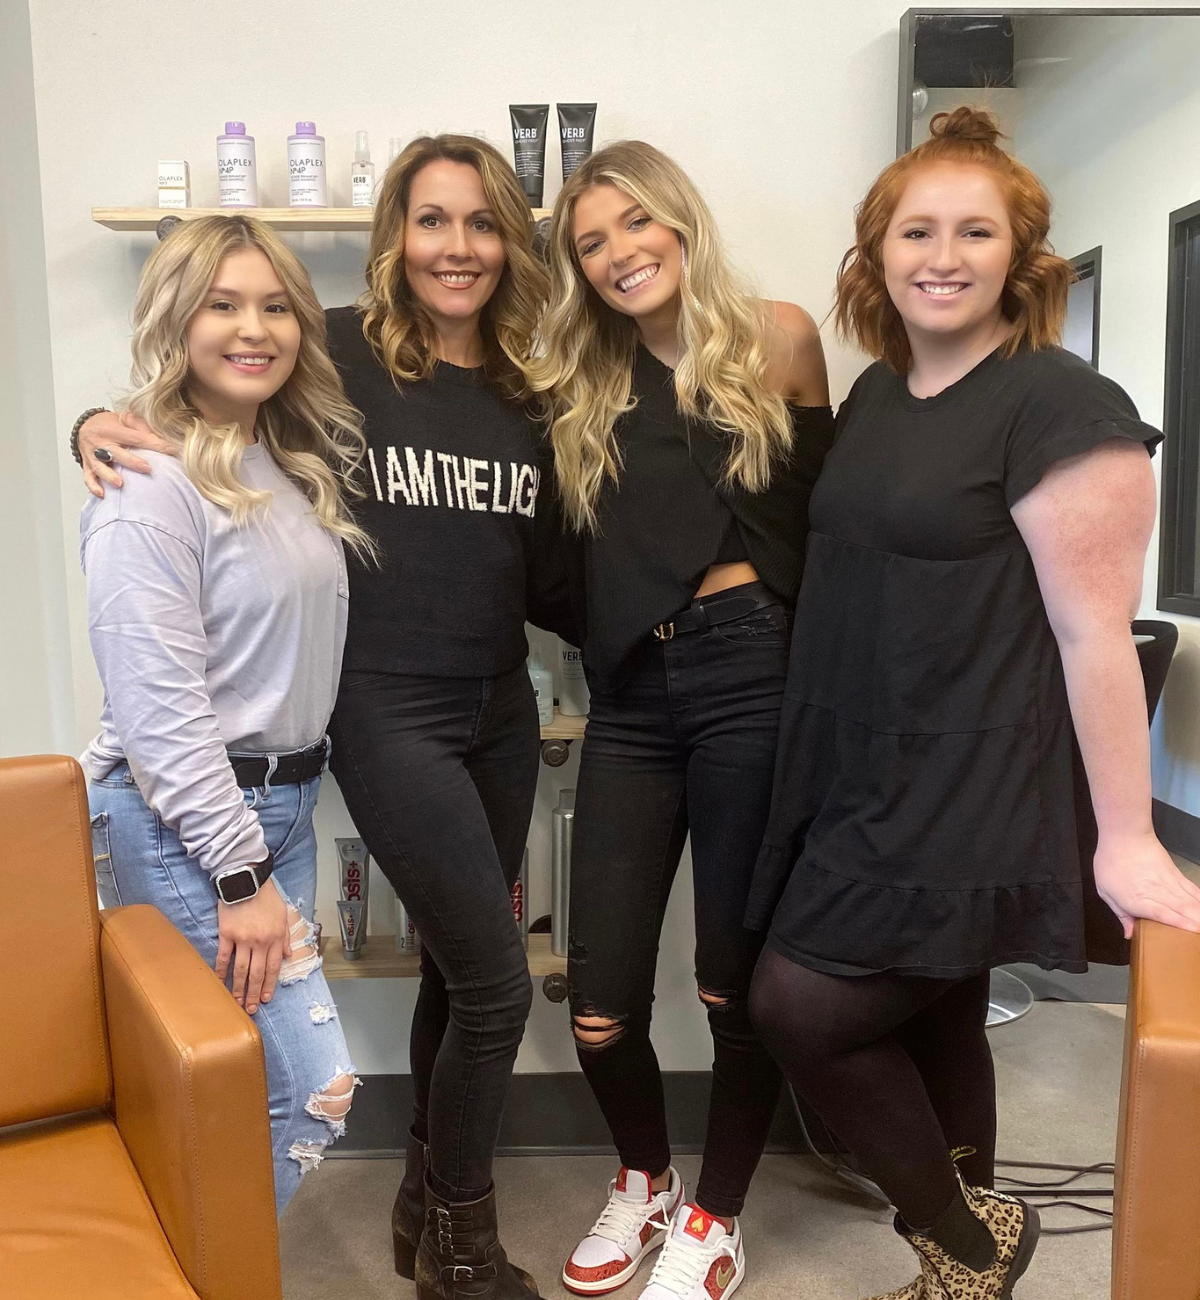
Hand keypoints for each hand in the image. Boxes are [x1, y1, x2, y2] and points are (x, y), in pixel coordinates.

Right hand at [78, 410, 174, 498]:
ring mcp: (92, 455)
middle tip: (147, 469)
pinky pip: (88, 477)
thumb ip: (140, 425)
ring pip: (99, 467)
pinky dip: (93, 486)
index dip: (154, 444)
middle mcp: (101, 443)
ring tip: (120, 484)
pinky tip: (102, 494)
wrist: (84, 425)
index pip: (136, 438)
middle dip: (131, 462)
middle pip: (116, 453)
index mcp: (113, 430)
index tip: (171, 451)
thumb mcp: (124, 417)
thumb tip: (159, 436)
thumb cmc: (109, 423)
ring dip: (109, 476)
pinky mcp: (87, 465)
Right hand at [216, 878, 291, 1014]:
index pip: (273, 968)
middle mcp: (260, 942)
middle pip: (257, 974)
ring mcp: (242, 939)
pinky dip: (221, 972)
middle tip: (251, 1009)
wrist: (246, 880)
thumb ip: (286, 936)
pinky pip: (223, 958)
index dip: (270, 985)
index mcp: (275, 937)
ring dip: (239, 989)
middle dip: (254, 993)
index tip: (266, 999)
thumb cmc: (266, 896)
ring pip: (240, 970)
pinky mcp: (226, 934)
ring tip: (236, 1002)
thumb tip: (288, 955)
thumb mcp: (283, 914)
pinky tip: (219, 984)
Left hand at [1093, 832, 1199, 938]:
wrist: (1125, 836)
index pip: (1164, 914)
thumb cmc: (1111, 862)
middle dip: (1197, 922)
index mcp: (1138, 900)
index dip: (1181, 924)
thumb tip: (1130, 934)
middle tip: (1199, 934)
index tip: (1194, 931)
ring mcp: (1170, 883)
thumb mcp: (1105, 890)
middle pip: (1184, 910)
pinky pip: (1193, 890)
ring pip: (1192, 901)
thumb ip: (1121, 914)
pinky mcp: (1177, 875)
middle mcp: (1157, 893)